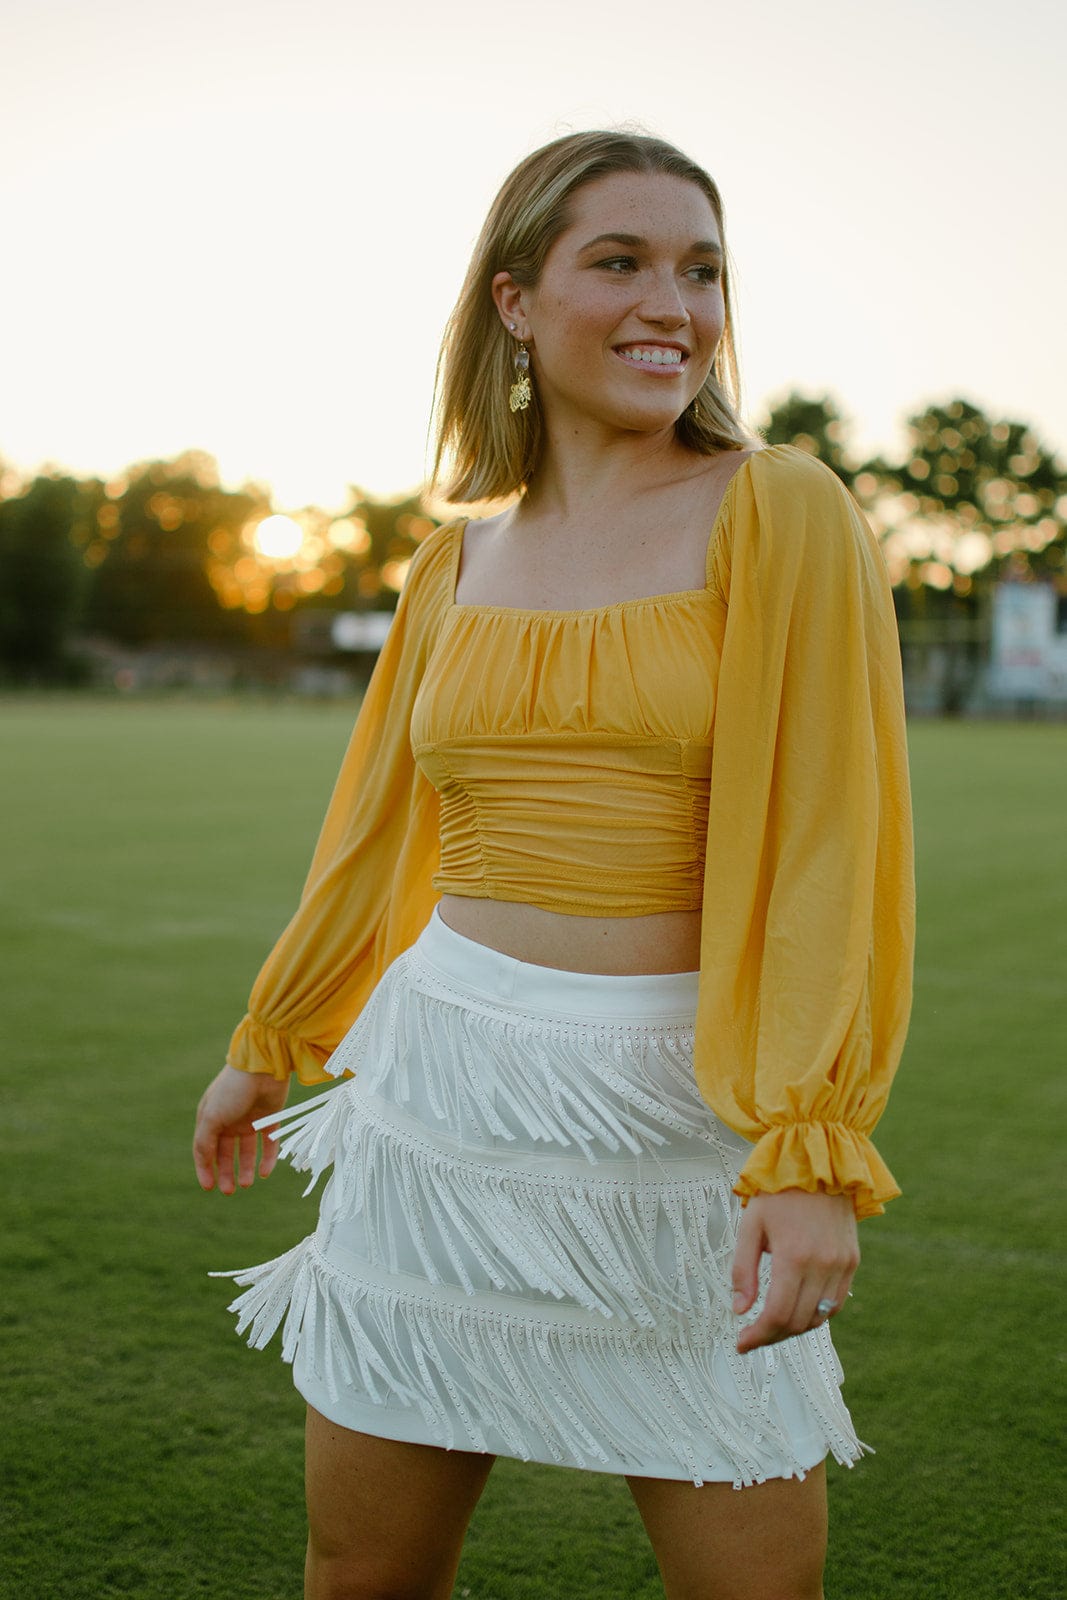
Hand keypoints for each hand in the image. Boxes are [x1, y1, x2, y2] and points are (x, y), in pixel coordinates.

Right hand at [193, 1064, 289, 1193]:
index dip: (205, 1169)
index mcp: (211, 1118)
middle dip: (226, 1172)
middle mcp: (229, 1120)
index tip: (209, 1187)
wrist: (264, 1066)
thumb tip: (204, 1164)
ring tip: (246, 1184)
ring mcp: (250, 1120)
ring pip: (246, 1151)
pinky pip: (268, 1144)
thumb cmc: (232, 1090)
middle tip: (229, 1191)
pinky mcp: (270, 1118)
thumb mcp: (211, 1117)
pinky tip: (265, 1173)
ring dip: (244, 1168)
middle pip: (225, 1153)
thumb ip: (203, 1142)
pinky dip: (267, 1159)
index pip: (204, 1149)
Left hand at [731, 1188, 858, 1353]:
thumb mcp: (750, 1225)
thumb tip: (740, 1310)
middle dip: (772, 1336)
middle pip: (799, 1322)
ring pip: (820, 1317)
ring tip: (773, 1325)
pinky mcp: (852, 1261)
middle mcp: (823, 1265)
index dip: (758, 1336)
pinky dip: (817, 1314)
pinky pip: (835, 1302)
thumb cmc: (778, 1193)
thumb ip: (743, 1270)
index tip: (741, 1343)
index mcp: (794, 1256)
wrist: (818, 1164)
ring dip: (795, 1328)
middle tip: (752, 1336)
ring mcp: (842, 1265)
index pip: (778, 1314)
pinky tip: (798, 1309)